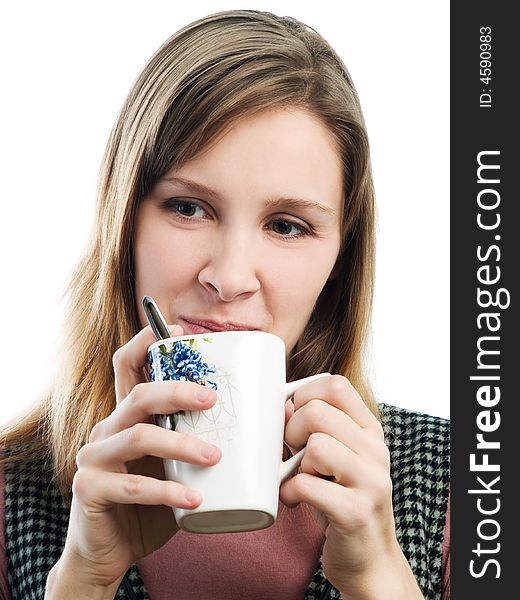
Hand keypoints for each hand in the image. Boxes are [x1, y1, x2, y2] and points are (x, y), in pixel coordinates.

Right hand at [52, 325, 221, 592]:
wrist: (112, 551)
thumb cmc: (153, 502)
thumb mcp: (179, 468)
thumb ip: (206, 442)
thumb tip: (275, 418)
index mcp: (126, 416)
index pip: (127, 365)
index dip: (147, 341)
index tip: (179, 328)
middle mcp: (106, 428)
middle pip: (139, 394)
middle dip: (177, 390)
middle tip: (212, 399)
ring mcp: (94, 458)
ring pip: (139, 436)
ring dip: (180, 445)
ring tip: (214, 457)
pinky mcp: (90, 489)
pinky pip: (133, 486)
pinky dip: (168, 492)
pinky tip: (196, 499)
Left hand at [280, 375, 423, 598]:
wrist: (369, 557)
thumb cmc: (342, 498)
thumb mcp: (333, 457)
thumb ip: (313, 428)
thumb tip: (285, 402)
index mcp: (369, 431)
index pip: (336, 385)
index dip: (305, 394)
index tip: (295, 416)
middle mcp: (375, 451)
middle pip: (318, 412)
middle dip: (292, 430)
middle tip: (293, 453)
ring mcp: (370, 481)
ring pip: (315, 445)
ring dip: (295, 464)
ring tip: (300, 478)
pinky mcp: (355, 512)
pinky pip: (306, 485)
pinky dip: (288, 492)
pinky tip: (293, 499)